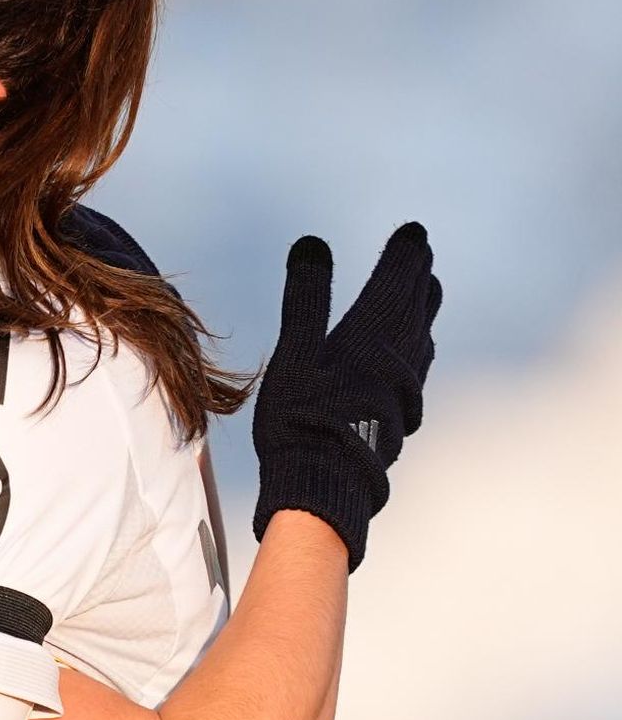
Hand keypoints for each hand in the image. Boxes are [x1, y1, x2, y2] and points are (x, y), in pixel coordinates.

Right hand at [251, 224, 441, 568]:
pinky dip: (417, 343)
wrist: (326, 487)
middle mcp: (400, 356)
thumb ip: (306, 298)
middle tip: (419, 255)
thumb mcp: (295, 354)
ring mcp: (405, 387)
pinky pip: (417, 365)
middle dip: (418, 275)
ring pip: (422, 335)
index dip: (407, 252)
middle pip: (419, 304)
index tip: (413, 233)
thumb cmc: (304, 420)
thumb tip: (313, 245)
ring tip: (424, 293)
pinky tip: (413, 352)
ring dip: (423, 308)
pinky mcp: (402, 413)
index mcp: (375, 333)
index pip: (401, 279)